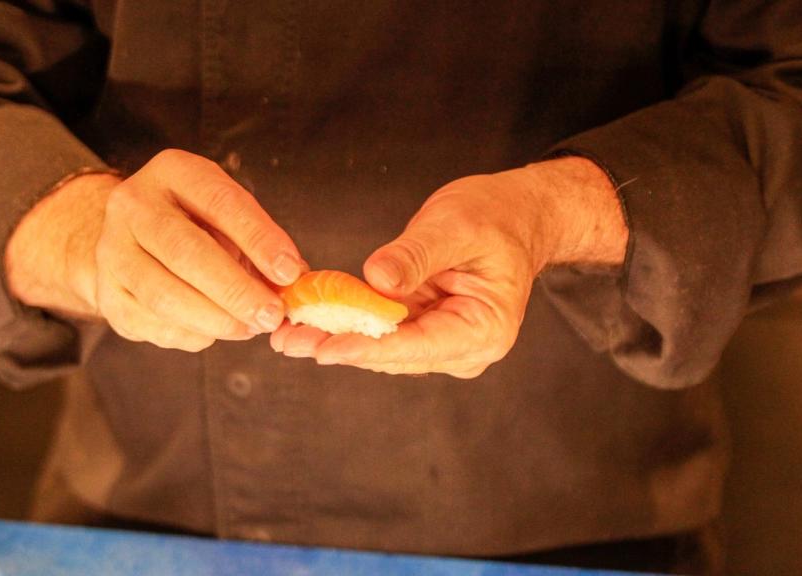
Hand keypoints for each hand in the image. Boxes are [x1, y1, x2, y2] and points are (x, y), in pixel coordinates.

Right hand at [6, 149, 306, 350]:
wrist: (130, 236)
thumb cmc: (195, 222)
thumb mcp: (227, 213)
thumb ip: (259, 242)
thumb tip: (294, 282)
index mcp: (172, 172)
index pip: (219, 203)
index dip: (258, 239)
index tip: (289, 272)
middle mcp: (132, 206)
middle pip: (185, 251)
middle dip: (235, 290)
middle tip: (270, 314)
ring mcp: (112, 251)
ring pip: (163, 295)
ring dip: (215, 319)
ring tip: (249, 328)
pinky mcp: (107, 294)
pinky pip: (152, 323)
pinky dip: (192, 334)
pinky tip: (218, 332)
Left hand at [270, 157, 626, 377]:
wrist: (515, 215)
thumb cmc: (495, 217)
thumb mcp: (456, 226)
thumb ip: (416, 255)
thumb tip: (377, 279)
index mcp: (483, 329)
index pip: (414, 346)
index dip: (365, 348)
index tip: (322, 349)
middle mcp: (465, 347)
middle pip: (391, 354)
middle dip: (337, 346)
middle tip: (285, 340)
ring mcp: (444, 341)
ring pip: (380, 347)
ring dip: (334, 338)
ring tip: (285, 333)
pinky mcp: (426, 329)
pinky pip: (381, 331)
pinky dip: (346, 323)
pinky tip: (308, 318)